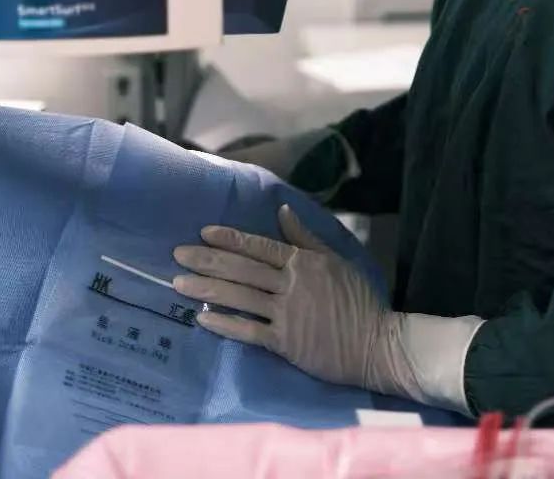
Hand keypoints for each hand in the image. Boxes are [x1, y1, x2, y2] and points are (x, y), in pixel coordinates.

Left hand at [173, 206, 481, 412]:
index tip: (203, 232)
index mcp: (303, 261)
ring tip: (178, 284)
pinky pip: (248, 331)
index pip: (259, 246)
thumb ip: (306, 238)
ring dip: (206, 290)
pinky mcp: (285, 343)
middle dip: (206, 260)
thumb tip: (282, 211)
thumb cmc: (359, 301)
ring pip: (239, 297)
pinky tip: (202, 319)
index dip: (230, 239)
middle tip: (177, 254)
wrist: (377, 343)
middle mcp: (291, 283)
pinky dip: (224, 324)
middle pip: (241, 269)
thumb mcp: (336, 260)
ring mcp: (286, 314)